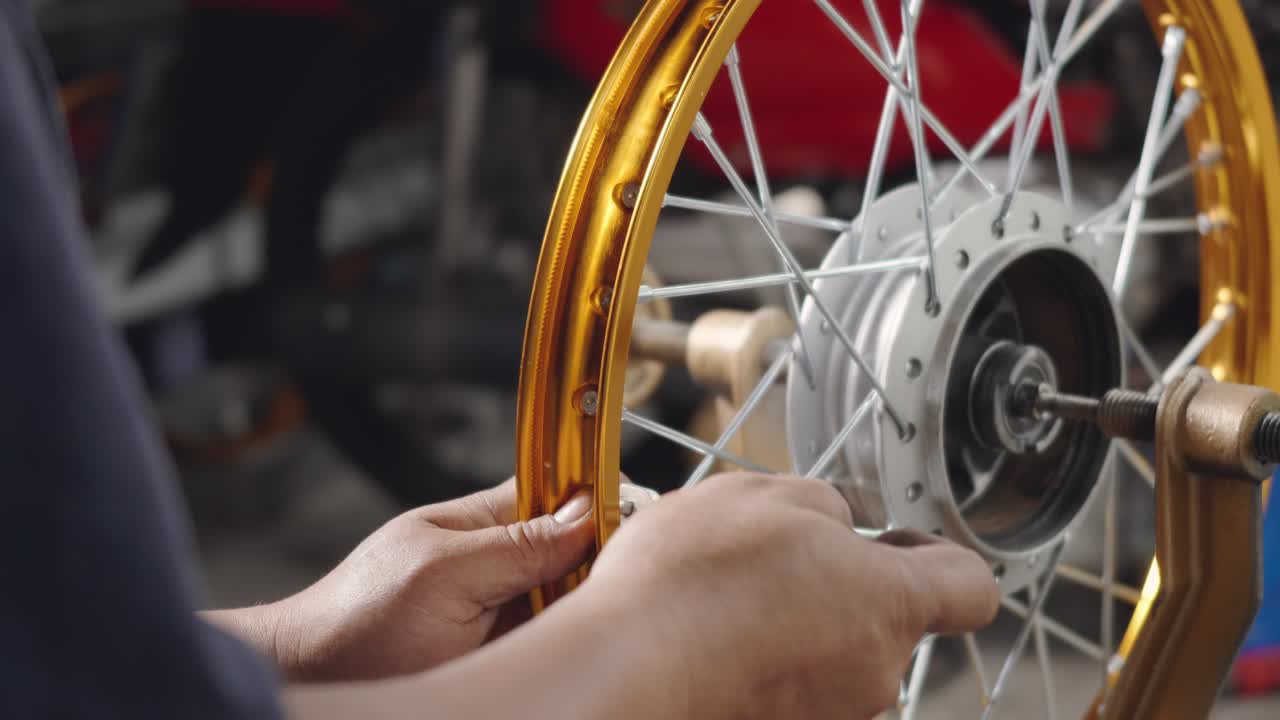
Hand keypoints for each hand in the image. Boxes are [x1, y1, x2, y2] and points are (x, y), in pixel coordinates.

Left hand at [213, 479, 604, 681]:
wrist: (319, 677)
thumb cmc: (360, 621)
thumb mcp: (443, 575)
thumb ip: (516, 544)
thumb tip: (589, 512)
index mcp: (486, 521)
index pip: (564, 492)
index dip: (603, 502)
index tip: (636, 524)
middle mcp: (502, 560)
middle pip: (579, 548)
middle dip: (604, 562)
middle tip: (620, 586)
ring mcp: (504, 605)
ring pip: (573, 596)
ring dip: (588, 605)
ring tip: (605, 618)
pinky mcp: (504, 648)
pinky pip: (554, 638)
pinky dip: (570, 642)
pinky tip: (578, 648)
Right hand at [577, 473, 999, 719]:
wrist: (624, 666)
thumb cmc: (692, 580)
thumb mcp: (763, 494)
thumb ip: (824, 503)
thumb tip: (835, 523)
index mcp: (889, 600)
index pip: (972, 588)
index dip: (939, 556)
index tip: (896, 541)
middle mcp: (875, 671)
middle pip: (884, 619)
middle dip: (836, 584)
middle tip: (770, 558)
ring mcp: (829, 714)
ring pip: (832, 653)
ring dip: (794, 623)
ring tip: (727, 598)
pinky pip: (789, 684)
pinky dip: (763, 660)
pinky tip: (713, 636)